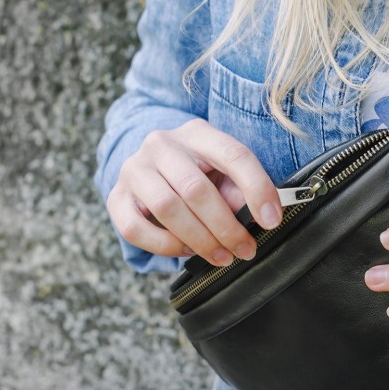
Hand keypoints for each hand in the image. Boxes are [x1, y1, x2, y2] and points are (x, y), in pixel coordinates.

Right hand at [105, 119, 282, 266]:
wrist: (149, 168)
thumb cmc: (197, 172)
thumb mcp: (222, 172)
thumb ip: (238, 190)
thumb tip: (255, 217)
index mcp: (197, 132)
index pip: (233, 155)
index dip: (257, 189)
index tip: (272, 220)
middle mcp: (161, 144)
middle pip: (196, 189)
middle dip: (226, 227)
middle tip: (245, 250)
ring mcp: (134, 169)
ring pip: (167, 208)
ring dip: (199, 240)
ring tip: (221, 257)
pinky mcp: (116, 197)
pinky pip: (136, 228)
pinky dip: (165, 246)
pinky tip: (187, 251)